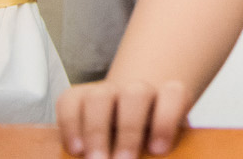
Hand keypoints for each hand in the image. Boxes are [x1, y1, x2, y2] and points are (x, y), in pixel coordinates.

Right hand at [57, 77, 188, 158]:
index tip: (158, 149)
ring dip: (96, 130)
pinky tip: (76, 149)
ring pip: (100, 96)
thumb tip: (148, 155)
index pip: (173, 94)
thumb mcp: (159, 141)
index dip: (166, 120)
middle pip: (135, 95)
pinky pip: (69, 102)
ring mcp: (106, 90)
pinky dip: (70, 126)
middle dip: (128, 130)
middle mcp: (137, 89)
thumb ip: (155, 148)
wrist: (128, 119)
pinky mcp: (78, 96)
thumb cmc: (149, 136)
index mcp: (166, 96)